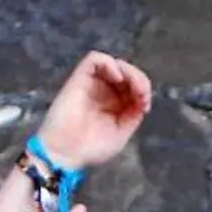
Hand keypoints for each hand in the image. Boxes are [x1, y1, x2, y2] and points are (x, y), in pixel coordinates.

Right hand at [34, 51, 152, 168]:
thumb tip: (141, 98)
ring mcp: (91, 84)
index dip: (144, 91)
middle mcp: (103, 91)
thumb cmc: (90, 148)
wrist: (66, 153)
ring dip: (129, 71)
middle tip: (142, 95)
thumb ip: (133, 113)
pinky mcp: (79, 78)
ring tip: (134, 88)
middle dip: (140, 80)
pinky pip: (95, 59)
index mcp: (114, 104)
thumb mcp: (121, 132)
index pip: (133, 86)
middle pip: (126, 72)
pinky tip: (118, 78)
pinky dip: (110, 64)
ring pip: (114, 63)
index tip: (144, 106)